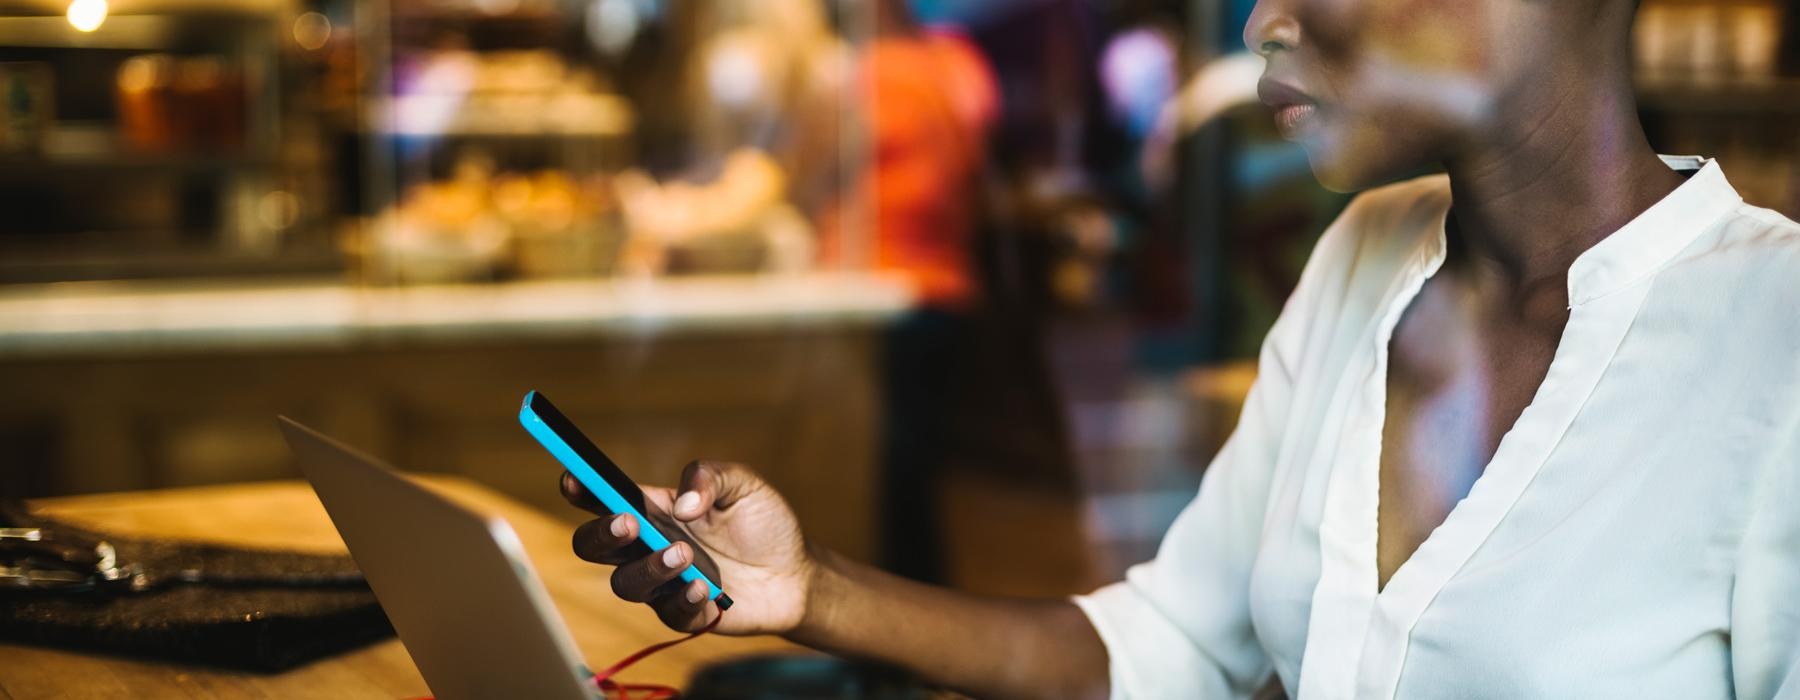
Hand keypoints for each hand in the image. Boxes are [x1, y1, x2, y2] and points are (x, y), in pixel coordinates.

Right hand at [562, 461, 813, 635]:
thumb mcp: (743, 485)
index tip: (573, 479)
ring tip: (684, 554)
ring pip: (625, 583)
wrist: (796, 572)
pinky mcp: (683, 612)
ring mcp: (663, 582)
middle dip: (601, 534)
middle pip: (593, 546)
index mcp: (654, 509)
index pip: (605, 499)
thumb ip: (710, 477)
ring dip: (649, 567)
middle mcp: (648, 546)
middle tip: (629, 523)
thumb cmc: (763, 523)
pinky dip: (682, 598)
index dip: (582, 489)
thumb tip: (682, 503)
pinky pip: (666, 612)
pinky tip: (706, 587)